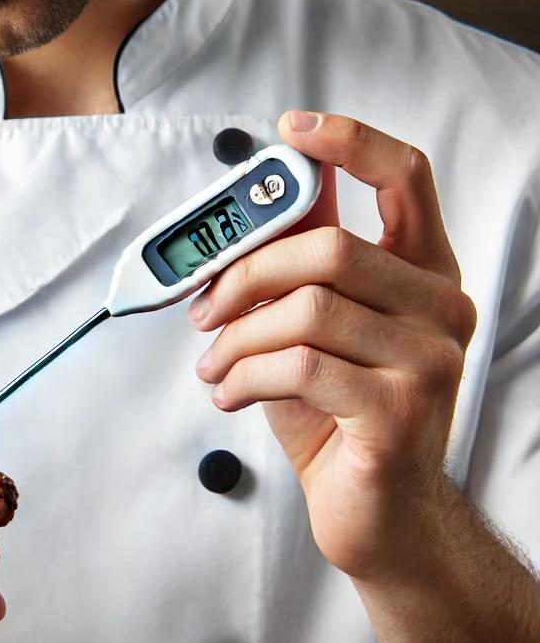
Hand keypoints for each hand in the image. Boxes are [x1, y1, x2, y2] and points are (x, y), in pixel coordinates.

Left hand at [189, 111, 476, 582]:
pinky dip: (243, 375)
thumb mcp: (315, 326)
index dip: (349, 141)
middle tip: (202, 308)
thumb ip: (300, 263)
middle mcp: (440, 306)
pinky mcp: (401, 412)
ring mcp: (430, 360)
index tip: (291, 129)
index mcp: (422, 271)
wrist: (378, 513)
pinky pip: (298, 365)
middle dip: (245, 273)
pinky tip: (229, 394)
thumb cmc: (339, 412)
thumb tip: (258, 197)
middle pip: (330, 246)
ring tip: (213, 362)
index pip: (406, 176)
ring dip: (235, 335)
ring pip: (306, 308)